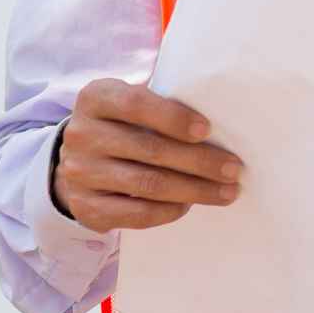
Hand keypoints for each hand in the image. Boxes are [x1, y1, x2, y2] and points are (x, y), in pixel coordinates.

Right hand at [50, 78, 242, 233]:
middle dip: (200, 161)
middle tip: (234, 169)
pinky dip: (169, 210)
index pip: (136, 104)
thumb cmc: (125, 125)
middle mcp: (82, 135)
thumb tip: (222, 128)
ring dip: (194, 190)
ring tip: (226, 192)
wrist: (79, 160)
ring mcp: (79, 173)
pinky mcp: (85, 207)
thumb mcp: (134, 104)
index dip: (174, 118)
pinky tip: (189, 205)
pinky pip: (136, 213)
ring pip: (147, 184)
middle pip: (150, 149)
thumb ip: (165, 107)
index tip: (208, 130)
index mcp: (96, 98)